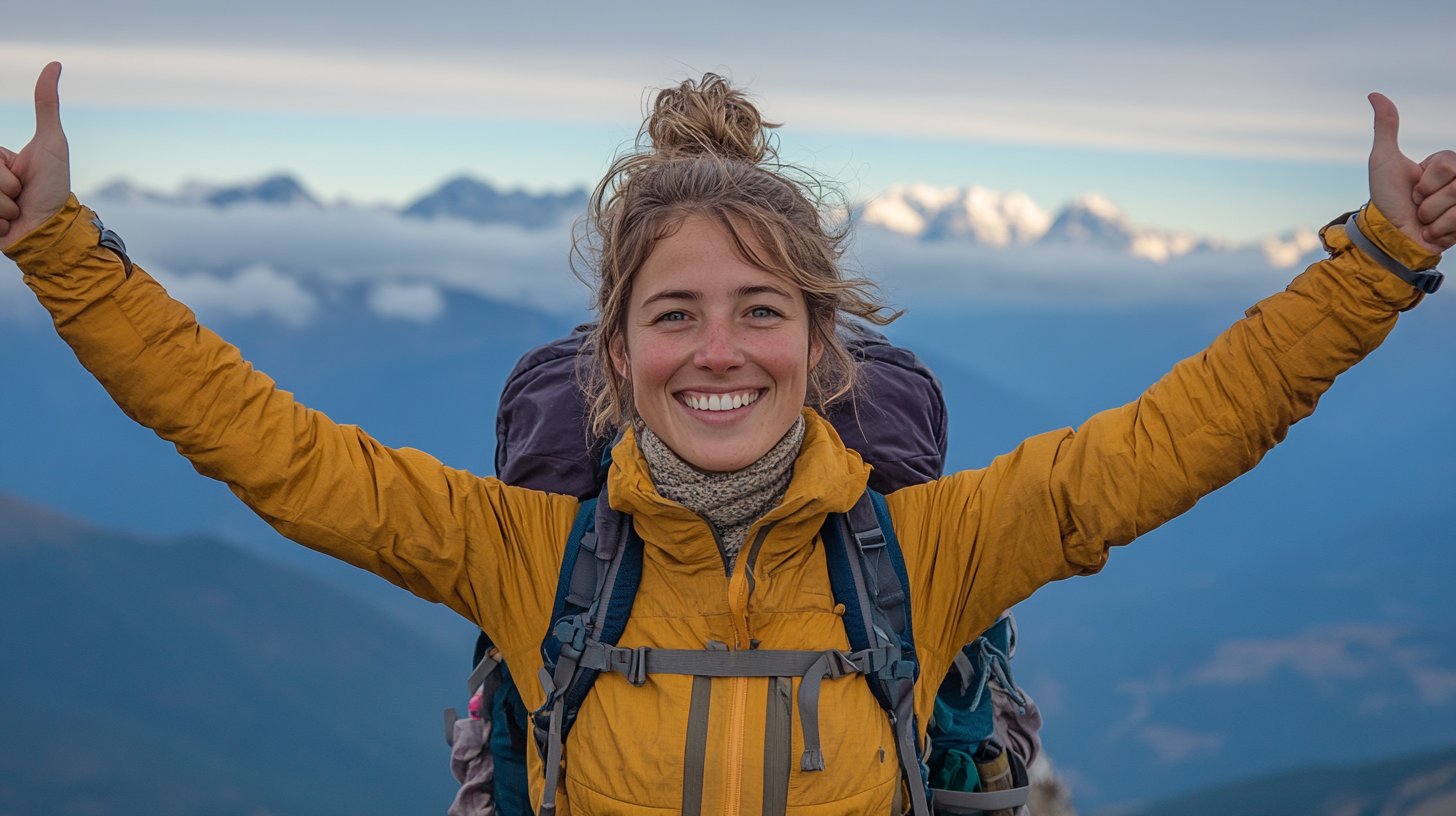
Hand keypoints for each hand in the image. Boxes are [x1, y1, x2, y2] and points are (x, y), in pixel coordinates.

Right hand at [0, 62, 70, 252]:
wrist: (53, 228)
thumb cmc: (53, 185)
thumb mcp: (51, 141)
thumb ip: (46, 104)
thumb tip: (55, 63)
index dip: (1, 166)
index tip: (10, 167)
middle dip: (6, 185)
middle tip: (21, 192)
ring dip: (5, 205)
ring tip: (18, 208)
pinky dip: (1, 220)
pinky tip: (10, 223)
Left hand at [1368, 93, 1455, 253]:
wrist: (1387, 236)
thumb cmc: (1385, 199)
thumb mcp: (1384, 160)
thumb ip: (1385, 127)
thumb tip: (1374, 94)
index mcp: (1444, 165)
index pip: (1447, 163)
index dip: (1425, 179)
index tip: (1413, 188)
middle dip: (1428, 198)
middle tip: (1417, 205)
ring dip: (1432, 215)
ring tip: (1423, 220)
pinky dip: (1438, 230)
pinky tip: (1430, 232)